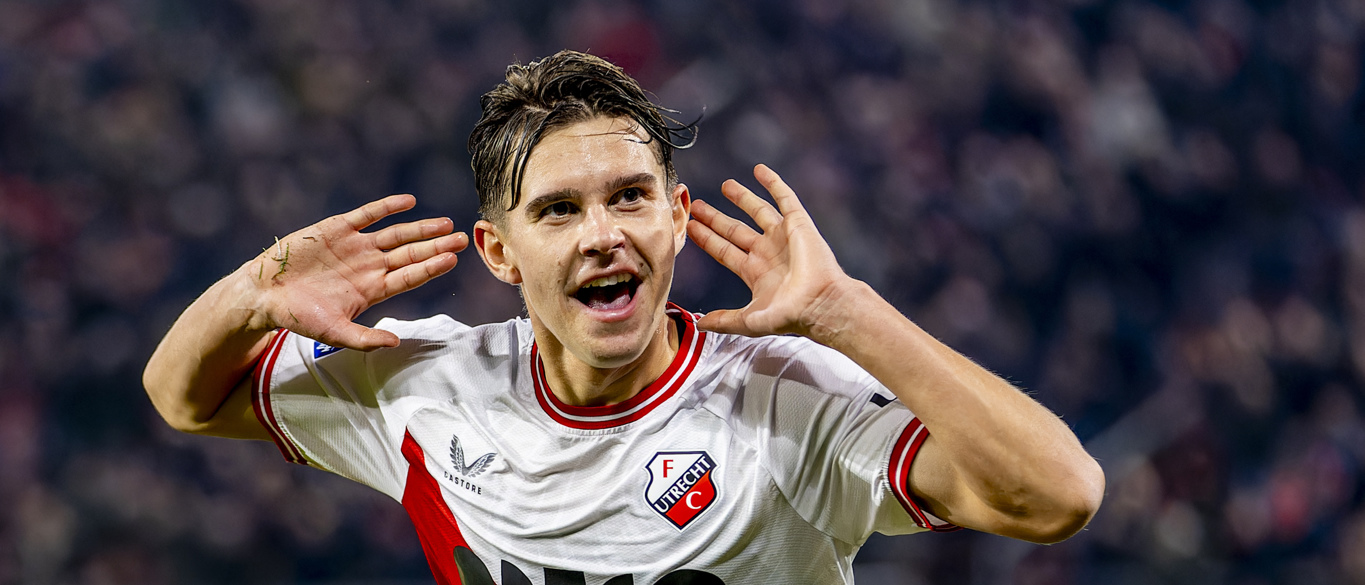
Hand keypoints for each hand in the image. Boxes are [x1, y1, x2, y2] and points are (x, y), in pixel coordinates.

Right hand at [246, 194, 466, 350]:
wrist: (264, 294)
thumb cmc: (298, 317)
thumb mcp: (333, 332)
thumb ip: (365, 339)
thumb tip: (396, 343)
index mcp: (372, 290)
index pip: (410, 277)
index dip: (431, 268)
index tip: (453, 260)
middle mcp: (370, 266)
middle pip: (410, 254)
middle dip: (436, 246)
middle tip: (463, 239)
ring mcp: (356, 246)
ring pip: (395, 234)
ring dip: (420, 228)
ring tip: (445, 223)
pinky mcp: (337, 228)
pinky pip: (367, 215)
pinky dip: (387, 207)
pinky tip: (408, 201)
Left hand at [686, 164, 852, 338]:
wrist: (820, 304)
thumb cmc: (790, 315)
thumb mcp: (749, 321)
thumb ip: (724, 320)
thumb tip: (699, 325)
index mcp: (756, 273)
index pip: (724, 251)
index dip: (708, 239)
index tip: (691, 227)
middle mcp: (768, 253)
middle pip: (735, 230)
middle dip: (716, 218)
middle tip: (698, 206)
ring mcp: (783, 237)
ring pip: (758, 211)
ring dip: (742, 198)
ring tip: (726, 184)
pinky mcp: (798, 224)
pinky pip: (785, 198)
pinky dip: (773, 183)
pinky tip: (759, 170)